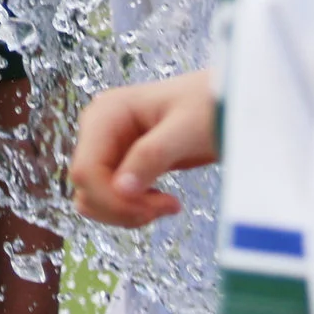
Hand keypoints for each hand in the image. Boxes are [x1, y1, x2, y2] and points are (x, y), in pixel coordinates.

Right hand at [68, 70, 218, 227]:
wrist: (227, 102)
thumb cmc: (210, 106)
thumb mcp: (185, 131)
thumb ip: (152, 156)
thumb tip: (121, 189)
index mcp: (106, 114)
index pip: (85, 170)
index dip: (112, 199)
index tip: (155, 207)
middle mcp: (99, 129)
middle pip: (86, 187)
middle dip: (122, 207)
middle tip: (164, 207)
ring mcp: (108, 146)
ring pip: (94, 196)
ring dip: (125, 211)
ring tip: (165, 205)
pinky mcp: (121, 163)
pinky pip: (110, 197)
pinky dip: (131, 209)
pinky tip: (161, 202)